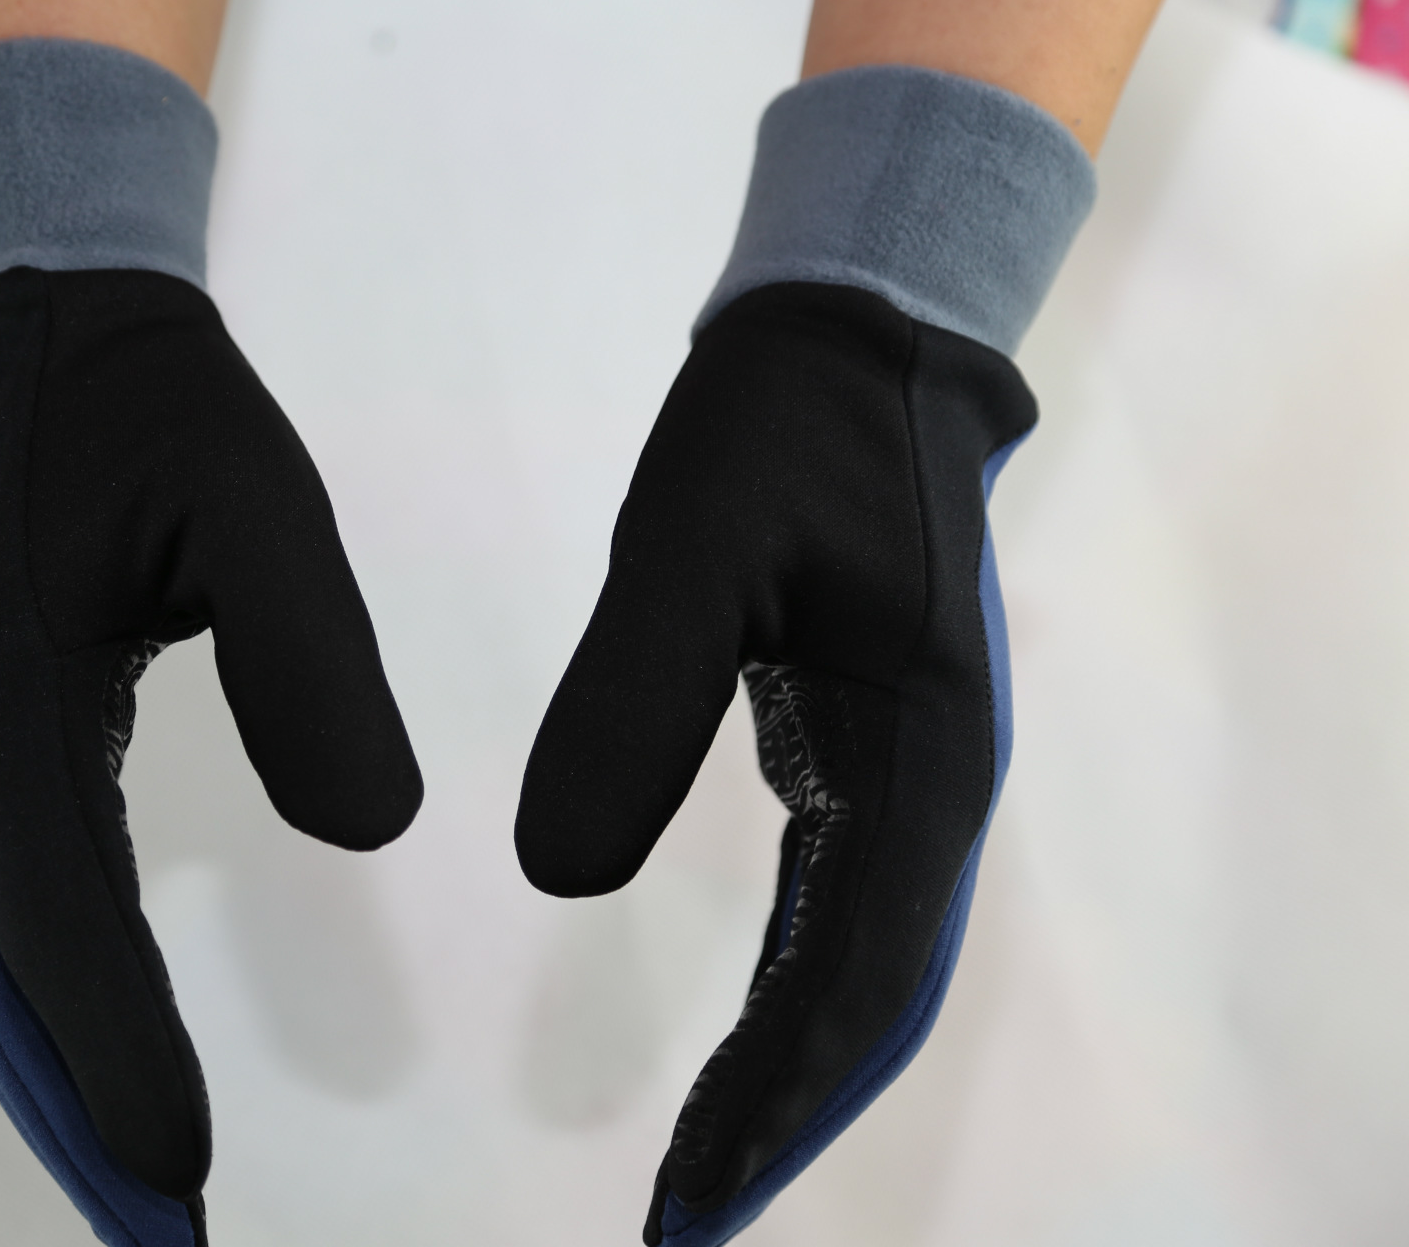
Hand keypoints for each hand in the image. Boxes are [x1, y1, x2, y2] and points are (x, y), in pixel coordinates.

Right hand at [0, 266, 421, 1241]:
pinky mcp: (9, 746)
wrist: (48, 340)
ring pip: (3, 954)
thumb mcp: (256, 505)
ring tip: (145, 1184)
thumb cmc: (153, 411)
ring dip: (62, 1075)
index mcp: (16, 700)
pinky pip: (24, 904)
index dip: (113, 1044)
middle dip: (76, 1106)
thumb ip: (307, 655)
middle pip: (8, 970)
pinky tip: (117, 1055)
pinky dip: (62, 1001)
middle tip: (161, 1233)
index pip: (61, 909)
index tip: (181, 1164)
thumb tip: (368, 828)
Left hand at [515, 281, 1034, 1244]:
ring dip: (792, 1064)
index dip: (777, 1086)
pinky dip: (794, 984)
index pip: (856, 960)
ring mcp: (911, 765)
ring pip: (864, 954)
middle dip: (784, 1109)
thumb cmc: (779, 429)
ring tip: (705, 1161)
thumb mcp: (691, 550)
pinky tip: (741, 1036)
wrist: (851, 338)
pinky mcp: (868, 743)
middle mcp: (936, 777)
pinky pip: (843, 897)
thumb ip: (631, 703)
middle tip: (684, 1216)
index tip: (690, 1188)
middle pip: (872, 988)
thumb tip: (561, 877)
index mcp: (920, 743)